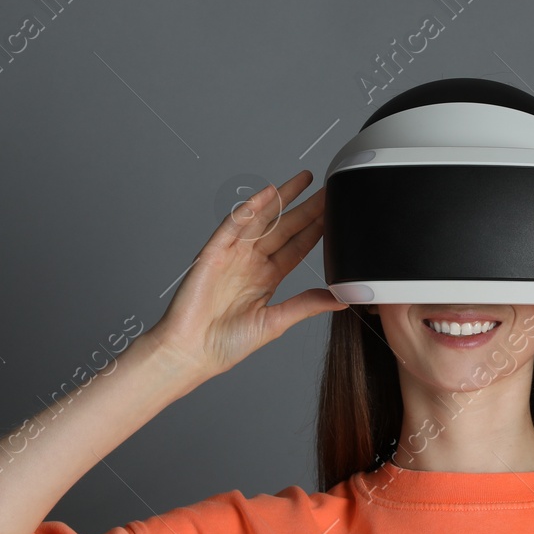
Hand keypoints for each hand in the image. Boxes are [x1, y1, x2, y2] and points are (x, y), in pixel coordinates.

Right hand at [146, 170, 346, 381]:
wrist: (191, 353)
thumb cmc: (225, 344)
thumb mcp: (276, 322)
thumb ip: (307, 305)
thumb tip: (342, 298)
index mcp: (266, 278)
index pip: (297, 247)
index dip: (315, 229)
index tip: (334, 214)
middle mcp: (250, 262)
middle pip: (283, 228)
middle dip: (305, 208)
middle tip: (327, 190)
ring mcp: (232, 255)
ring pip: (261, 219)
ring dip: (280, 199)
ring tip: (303, 180)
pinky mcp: (213, 253)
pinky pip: (232, 225)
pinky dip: (249, 208)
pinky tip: (267, 194)